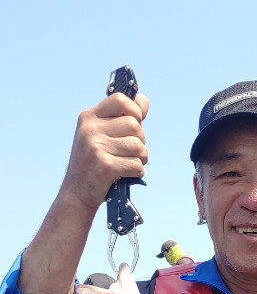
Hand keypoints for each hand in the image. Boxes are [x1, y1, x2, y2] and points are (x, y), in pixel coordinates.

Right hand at [60, 92, 148, 211]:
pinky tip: (127, 175)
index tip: (134, 126)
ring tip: (128, 164)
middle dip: (140, 141)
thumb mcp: (101, 135)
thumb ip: (122, 118)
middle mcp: (90, 129)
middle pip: (134, 125)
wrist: (76, 194)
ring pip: (138, 146)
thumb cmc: (93, 164)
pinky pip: (136, 165)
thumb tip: (144, 100)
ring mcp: (96, 147)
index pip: (120, 100)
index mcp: (89, 117)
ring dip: (141, 158)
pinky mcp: (104, 166)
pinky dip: (137, 172)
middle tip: (131, 152)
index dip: (135, 111)